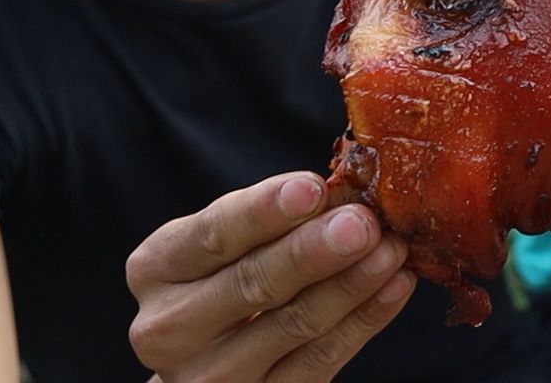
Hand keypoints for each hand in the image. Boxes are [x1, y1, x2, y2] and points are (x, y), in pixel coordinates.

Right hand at [127, 171, 414, 381]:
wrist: (212, 359)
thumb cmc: (228, 277)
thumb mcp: (232, 241)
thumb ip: (275, 217)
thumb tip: (346, 191)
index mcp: (156, 268)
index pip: (213, 235)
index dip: (264, 210)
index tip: (313, 187)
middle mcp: (168, 326)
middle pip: (252, 283)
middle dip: (314, 250)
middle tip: (363, 224)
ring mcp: (209, 376)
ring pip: (293, 324)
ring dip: (351, 283)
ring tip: (391, 250)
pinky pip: (319, 361)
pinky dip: (364, 320)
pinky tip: (395, 287)